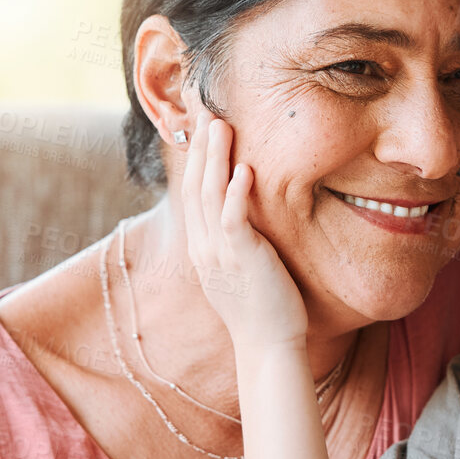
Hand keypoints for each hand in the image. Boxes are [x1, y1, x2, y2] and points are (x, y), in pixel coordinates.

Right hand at [181, 116, 307, 349]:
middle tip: (205, 110)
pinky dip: (237, 192)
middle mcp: (204, 247)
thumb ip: (234, 243)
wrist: (266, 347)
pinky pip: (234, 220)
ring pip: (210, 195)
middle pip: (195, 186)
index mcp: (203, 248)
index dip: (196, 158)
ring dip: (215, 158)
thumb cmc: (261, 311)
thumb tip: (241, 221)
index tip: (201, 128)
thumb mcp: (238, 271)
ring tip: (222, 125)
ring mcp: (220, 253)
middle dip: (200, 146)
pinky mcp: (242, 259)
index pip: (193, 193)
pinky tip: (244, 168)